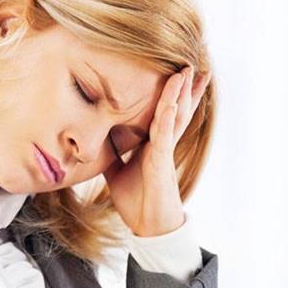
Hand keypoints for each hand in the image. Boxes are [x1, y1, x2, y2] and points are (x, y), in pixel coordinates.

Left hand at [103, 66, 210, 236]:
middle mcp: (163, 143)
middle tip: (190, 61)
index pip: (163, 111)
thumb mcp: (117, 171)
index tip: (176, 72)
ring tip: (186, 70)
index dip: (171, 93)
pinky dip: (167, 117)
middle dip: (184, 86)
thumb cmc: (137, 200)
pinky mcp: (162, 162)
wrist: (148, 226)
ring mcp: (164, 151)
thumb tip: (96, 143)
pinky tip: (170, 102)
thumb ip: (112, 154)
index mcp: (154, 143)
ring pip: (175, 116)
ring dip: (179, 93)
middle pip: (176, 107)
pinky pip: (165, 135)